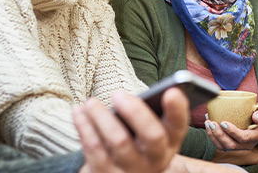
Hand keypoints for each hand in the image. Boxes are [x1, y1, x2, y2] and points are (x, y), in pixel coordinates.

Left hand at [74, 88, 188, 172]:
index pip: (179, 125)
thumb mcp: (150, 128)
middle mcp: (155, 158)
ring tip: (91, 102)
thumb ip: (147, 113)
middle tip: (118, 94)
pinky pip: (95, 150)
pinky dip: (85, 127)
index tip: (171, 91)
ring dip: (102, 118)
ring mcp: (132, 169)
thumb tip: (127, 97)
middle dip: (136, 113)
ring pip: (119, 142)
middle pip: (152, 136)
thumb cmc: (137, 140)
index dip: (177, 110)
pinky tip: (78, 111)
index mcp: (170, 141)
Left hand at [205, 108, 257, 151]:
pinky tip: (208, 124)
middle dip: (219, 135)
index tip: (223, 122)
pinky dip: (212, 136)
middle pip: (231, 145)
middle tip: (211, 123)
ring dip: (213, 136)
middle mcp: (247, 145)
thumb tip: (255, 117)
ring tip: (207, 123)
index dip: (232, 132)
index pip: (243, 138)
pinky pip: (220, 144)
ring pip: (223, 147)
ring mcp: (239, 147)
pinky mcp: (232, 146)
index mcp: (256, 137)